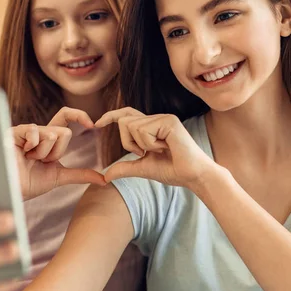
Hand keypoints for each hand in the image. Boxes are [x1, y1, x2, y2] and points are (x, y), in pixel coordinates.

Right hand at [13, 107, 105, 199]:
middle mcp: (38, 131)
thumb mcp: (59, 177)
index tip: (92, 126)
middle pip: (64, 131)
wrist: (12, 190)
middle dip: (56, 152)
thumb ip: (80, 174)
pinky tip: (22, 153)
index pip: (66, 117)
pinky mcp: (14, 131)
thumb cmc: (30, 183)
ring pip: (51, 134)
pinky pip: (35, 131)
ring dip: (42, 154)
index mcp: (48, 138)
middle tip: (41, 161)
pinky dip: (32, 147)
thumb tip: (103, 179)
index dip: (80, 116)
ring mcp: (26, 130)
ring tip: (29, 159)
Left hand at [95, 108, 216, 190]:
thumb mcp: (143, 168)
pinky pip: (144, 131)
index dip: (110, 116)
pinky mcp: (169, 121)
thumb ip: (125, 168)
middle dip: (128, 142)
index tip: (96, 124)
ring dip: (141, 145)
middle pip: (124, 121)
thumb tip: (104, 176)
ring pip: (132, 126)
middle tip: (145, 153)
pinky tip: (165, 148)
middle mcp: (157, 118)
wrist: (193, 176)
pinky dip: (150, 144)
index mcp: (152, 125)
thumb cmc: (173, 171)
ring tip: (160, 150)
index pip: (127, 114)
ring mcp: (163, 118)